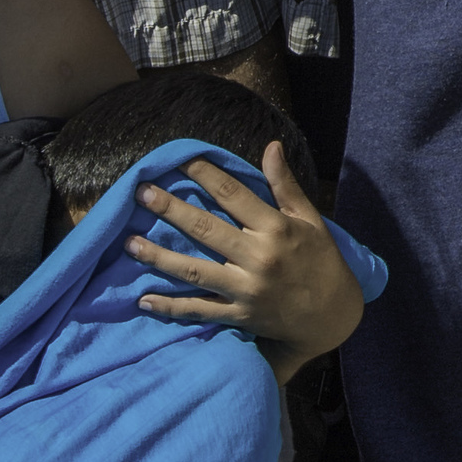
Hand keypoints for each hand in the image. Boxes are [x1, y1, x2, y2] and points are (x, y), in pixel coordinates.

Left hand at [128, 143, 366, 380]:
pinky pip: (199, 310)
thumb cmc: (321, 260)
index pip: (233, 194)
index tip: (180, 161)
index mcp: (276, 229)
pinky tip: (144, 300)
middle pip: (206, 229)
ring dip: (159, 258)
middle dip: (171, 209)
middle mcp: (259, 258)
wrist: (331, 315)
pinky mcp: (238, 315)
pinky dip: (171, 307)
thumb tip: (271, 146)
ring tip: (129, 243)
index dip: (205, 174)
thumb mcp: (310, 219)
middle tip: (141, 192)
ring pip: (195, 271)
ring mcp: (246, 289)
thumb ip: (285, 184)